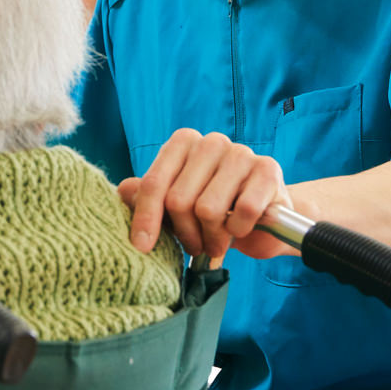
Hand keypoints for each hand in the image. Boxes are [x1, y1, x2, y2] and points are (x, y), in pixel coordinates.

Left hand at [117, 128, 294, 261]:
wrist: (264, 217)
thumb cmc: (214, 208)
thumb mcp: (177, 204)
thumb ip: (149, 195)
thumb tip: (122, 191)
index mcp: (183, 143)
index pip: (154, 183)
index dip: (146, 218)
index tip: (142, 247)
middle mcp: (210, 142)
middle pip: (179, 200)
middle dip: (185, 233)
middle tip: (194, 246)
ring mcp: (241, 152)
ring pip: (209, 209)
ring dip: (211, 237)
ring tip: (215, 242)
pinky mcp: (267, 169)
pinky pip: (243, 211)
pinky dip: (238, 230)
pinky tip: (240, 229)